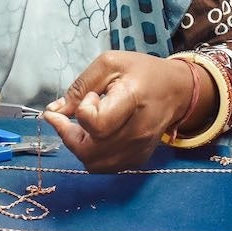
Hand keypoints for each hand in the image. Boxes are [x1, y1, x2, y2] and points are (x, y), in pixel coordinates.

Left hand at [42, 51, 201, 171]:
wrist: (177, 90)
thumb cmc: (142, 72)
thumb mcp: (109, 64)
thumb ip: (79, 86)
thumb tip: (54, 111)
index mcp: (132, 100)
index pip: (96, 123)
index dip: (82, 111)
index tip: (90, 97)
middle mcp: (137, 131)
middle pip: (89, 151)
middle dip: (69, 135)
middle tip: (68, 117)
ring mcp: (139, 149)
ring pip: (93, 164)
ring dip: (78, 146)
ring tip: (83, 126)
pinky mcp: (138, 160)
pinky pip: (105, 167)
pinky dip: (92, 154)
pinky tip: (96, 136)